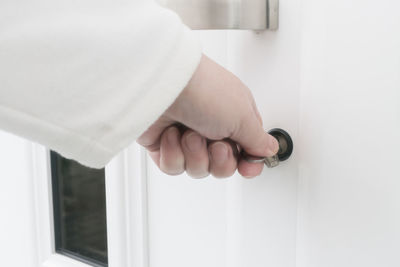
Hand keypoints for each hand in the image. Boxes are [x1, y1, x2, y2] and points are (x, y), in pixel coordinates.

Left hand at [137, 54, 278, 177]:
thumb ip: (258, 139)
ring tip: (190, 133)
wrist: (163, 85)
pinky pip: (173, 167)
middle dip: (219, 160)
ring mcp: (186, 137)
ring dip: (194, 154)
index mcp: (234, 118)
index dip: (248, 163)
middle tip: (215, 143)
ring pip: (197, 169)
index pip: (246, 151)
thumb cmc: (204, 91)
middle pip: (222, 166)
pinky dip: (173, 153)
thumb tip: (270, 149)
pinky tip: (172, 134)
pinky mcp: (164, 145)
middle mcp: (211, 128)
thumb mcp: (243, 116)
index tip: (247, 168)